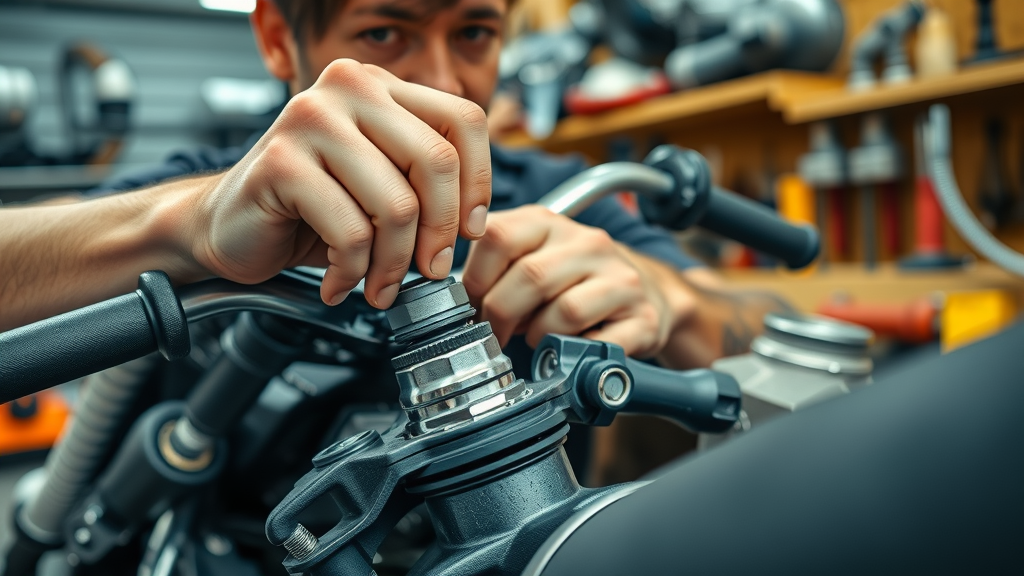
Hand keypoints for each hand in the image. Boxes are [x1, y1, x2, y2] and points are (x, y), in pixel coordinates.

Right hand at [184, 59, 490, 308]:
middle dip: (441, 232)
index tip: (470, 230)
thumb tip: (474, 224)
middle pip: (436, 161)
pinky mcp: (280, 161)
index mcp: (381, 87)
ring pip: (397, 205)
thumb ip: (427, 183)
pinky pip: (351, 232)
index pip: (464, 120)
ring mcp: (310, 119)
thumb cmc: (310, 211)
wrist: (228, 228)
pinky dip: (353, 273)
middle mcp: (348, 89)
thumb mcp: (384, 186)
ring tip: (379, 286)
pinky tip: (340, 283)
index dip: (479, 182)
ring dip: (394, 264)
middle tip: (430, 270)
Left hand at [462, 206, 676, 357]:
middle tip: (496, 335)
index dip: (476, 279)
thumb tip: (448, 300)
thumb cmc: (574, 282)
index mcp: (549, 222)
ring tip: (535, 340)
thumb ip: (494, 266)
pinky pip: (596, 342)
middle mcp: (588, 242)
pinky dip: (573, 355)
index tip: (473, 305)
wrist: (647, 295)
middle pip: (529, 276)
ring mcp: (620, 278)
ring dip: (537, 336)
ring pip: (563, 310)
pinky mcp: (642, 317)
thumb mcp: (532, 258)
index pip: (498, 235)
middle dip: (501, 316)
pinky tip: (567, 352)